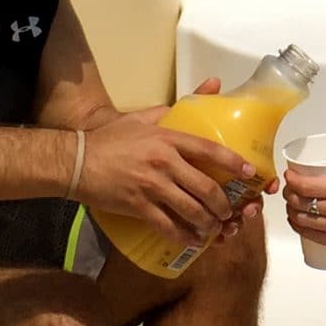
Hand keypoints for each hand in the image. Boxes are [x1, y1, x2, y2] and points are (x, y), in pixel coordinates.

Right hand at [79, 79, 261, 250]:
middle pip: (205, 187)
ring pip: (191, 210)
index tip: (248, 173)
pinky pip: (168, 226)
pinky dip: (184, 236)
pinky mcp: (137, 206)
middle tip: (230, 212)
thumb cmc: (111, 138)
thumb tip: (213, 85)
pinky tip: (193, 241)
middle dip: (223, 205)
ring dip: (208, 223)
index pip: (209, 150)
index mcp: (167, 139)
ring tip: (215, 228)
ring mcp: (151, 186)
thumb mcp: (145, 117)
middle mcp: (163, 162)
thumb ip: (179, 106)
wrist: (76, 160)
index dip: (233, 163)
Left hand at [287, 165, 325, 265]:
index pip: (306, 184)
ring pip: (301, 219)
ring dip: (291, 211)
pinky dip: (300, 229)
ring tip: (292, 206)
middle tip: (290, 190)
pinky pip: (311, 236)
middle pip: (299, 201)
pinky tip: (298, 224)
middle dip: (289, 194)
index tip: (289, 175)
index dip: (292, 179)